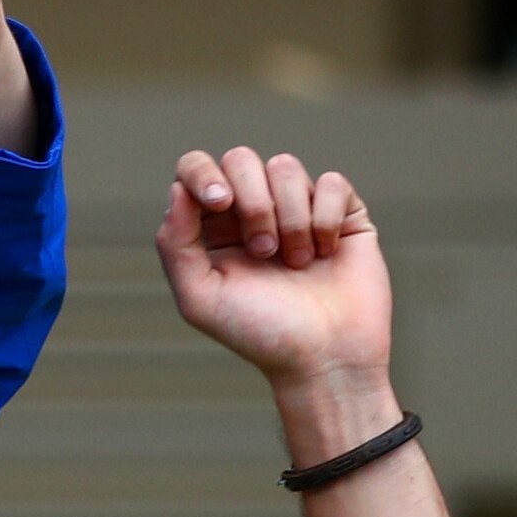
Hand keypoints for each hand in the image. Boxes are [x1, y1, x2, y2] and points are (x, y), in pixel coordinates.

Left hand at [157, 150, 391, 399]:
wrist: (325, 357)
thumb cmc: (261, 333)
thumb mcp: (200, 298)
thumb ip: (175, 244)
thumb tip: (178, 190)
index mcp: (213, 227)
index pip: (195, 169)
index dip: (202, 174)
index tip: (218, 202)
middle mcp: (253, 210)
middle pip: (241, 158)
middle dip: (252, 203)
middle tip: (264, 252)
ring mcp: (298, 207)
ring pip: (285, 167)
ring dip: (290, 218)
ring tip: (297, 263)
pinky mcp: (341, 211)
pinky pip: (331, 182)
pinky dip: (325, 218)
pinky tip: (325, 253)